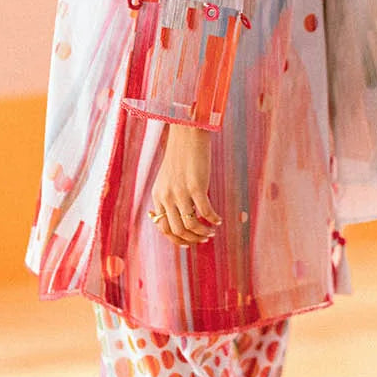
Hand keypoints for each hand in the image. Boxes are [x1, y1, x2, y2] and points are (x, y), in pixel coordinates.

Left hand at [149, 125, 221, 247]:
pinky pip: (205, 212)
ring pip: (191, 224)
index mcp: (158, 196)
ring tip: (212, 231)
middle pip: (177, 230)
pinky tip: (218, 220)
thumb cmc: (181, 155)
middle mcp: (166, 196)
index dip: (176, 239)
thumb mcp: (168, 178)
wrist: (187, 134)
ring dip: (203, 232)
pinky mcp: (196, 186)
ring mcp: (180, 192)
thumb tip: (182, 216)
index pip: (163, 228)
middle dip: (192, 239)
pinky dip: (213, 219)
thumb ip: (170, 196)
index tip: (188, 242)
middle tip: (205, 238)